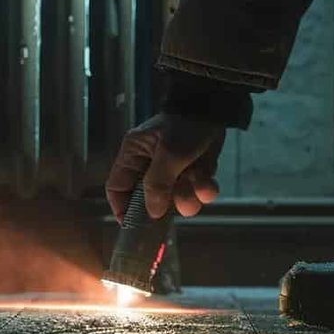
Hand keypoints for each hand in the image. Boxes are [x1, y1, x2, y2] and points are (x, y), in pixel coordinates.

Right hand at [105, 113, 226, 222]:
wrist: (216, 108)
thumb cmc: (185, 126)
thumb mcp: (169, 154)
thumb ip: (157, 184)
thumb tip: (152, 212)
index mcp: (134, 155)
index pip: (117, 187)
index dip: (122, 208)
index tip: (134, 225)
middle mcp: (150, 165)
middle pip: (151, 199)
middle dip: (170, 203)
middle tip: (183, 202)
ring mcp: (173, 170)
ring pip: (178, 198)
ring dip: (191, 195)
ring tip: (201, 183)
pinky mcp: (193, 170)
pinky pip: (196, 191)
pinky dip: (205, 188)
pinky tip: (209, 181)